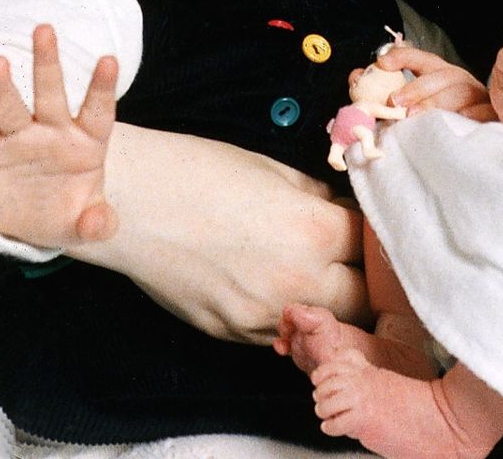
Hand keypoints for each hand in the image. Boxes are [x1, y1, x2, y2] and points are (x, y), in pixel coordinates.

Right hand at [0, 23, 117, 247]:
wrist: (28, 224)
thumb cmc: (66, 213)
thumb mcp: (84, 224)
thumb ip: (97, 225)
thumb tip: (100, 224)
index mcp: (85, 143)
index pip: (98, 111)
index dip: (102, 87)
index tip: (109, 59)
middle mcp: (51, 132)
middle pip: (51, 93)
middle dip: (48, 63)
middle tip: (44, 30)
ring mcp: (19, 139)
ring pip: (11, 106)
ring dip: (4, 85)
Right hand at [81, 126, 366, 343]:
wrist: (129, 200)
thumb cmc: (197, 170)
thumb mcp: (273, 169)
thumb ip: (317, 197)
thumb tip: (342, 209)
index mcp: (310, 230)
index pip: (372, 245)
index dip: (371, 230)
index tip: (365, 222)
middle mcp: (294, 281)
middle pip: (361, 299)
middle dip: (362, 276)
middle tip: (351, 254)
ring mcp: (262, 315)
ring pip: (322, 324)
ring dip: (326, 300)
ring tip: (310, 268)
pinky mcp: (232, 332)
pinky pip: (279, 332)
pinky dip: (286, 312)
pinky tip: (270, 281)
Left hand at [376, 44, 492, 121]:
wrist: (481, 132)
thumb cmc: (442, 116)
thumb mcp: (414, 101)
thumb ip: (385, 89)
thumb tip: (356, 77)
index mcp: (440, 73)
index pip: (421, 58)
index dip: (402, 57)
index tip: (382, 63)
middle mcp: (459, 80)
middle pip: (441, 76)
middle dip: (417, 88)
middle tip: (396, 103)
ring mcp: (477, 97)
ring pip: (461, 92)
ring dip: (438, 102)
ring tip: (418, 116)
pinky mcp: (491, 115)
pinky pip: (484, 112)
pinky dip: (472, 115)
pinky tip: (458, 120)